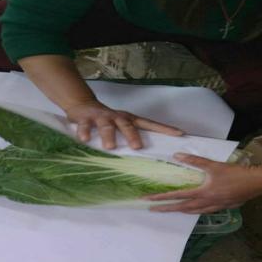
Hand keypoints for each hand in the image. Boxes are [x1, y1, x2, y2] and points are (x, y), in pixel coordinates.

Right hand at [64, 100, 182, 149]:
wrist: (82, 106)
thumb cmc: (106, 121)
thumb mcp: (120, 126)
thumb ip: (130, 137)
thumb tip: (147, 156)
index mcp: (129, 119)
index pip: (149, 124)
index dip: (164, 129)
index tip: (179, 134)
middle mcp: (117, 117)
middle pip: (127, 125)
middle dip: (132, 135)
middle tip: (138, 147)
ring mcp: (101, 117)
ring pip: (106, 126)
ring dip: (109, 136)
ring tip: (110, 147)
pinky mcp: (85, 118)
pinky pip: (85, 126)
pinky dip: (84, 133)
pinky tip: (84, 140)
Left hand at [144, 153, 261, 213]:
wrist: (259, 181)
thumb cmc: (237, 173)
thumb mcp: (214, 165)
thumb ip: (195, 160)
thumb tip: (177, 155)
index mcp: (203, 193)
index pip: (177, 197)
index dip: (161, 198)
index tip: (148, 201)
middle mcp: (207, 203)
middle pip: (182, 208)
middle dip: (167, 209)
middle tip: (153, 209)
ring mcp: (216, 206)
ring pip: (194, 212)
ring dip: (181, 211)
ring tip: (172, 210)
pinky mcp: (225, 206)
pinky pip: (205, 211)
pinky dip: (196, 210)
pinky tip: (197, 208)